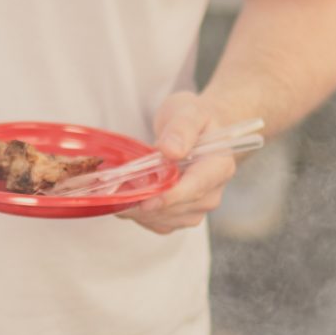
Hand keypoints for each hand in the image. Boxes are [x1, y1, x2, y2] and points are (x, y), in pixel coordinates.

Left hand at [118, 92, 240, 235]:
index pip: (196, 188)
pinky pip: (159, 223)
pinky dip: (140, 215)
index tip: (147, 200)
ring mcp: (198, 207)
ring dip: (140, 210)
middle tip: (117, 191)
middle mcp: (212, 192)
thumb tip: (171, 150)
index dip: (170, 197)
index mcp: (219, 166)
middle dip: (147, 203)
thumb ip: (181, 129)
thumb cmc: (193, 118)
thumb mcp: (188, 111)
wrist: (196, 130)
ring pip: (166, 219)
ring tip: (118, 192)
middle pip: (179, 208)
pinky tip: (126, 199)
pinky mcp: (182, 215)